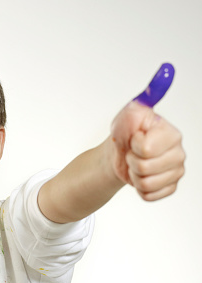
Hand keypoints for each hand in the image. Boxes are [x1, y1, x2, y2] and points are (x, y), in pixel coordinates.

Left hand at [111, 63, 184, 200]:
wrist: (119, 155)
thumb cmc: (125, 133)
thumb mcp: (129, 113)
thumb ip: (147, 95)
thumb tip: (166, 71)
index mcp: (170, 133)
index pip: (145, 148)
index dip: (132, 144)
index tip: (134, 137)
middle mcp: (178, 151)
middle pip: (145, 167)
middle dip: (132, 160)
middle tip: (132, 152)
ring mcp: (176, 170)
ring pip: (146, 183)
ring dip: (134, 174)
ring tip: (135, 163)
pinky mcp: (170, 186)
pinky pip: (149, 195)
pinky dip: (138, 188)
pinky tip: (140, 176)